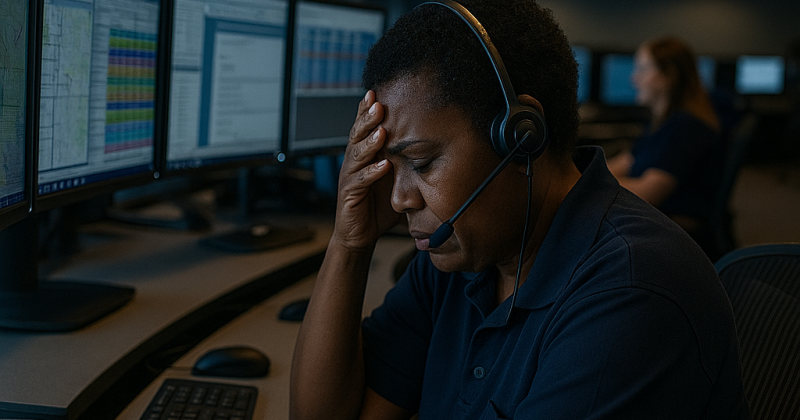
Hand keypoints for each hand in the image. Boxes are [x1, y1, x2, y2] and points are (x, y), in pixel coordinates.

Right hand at [333, 91, 401, 249]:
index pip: (364, 127)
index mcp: (364, 153)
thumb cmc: (378, 203)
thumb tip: (435, 145)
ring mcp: (350, 176)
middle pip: (358, 134)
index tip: (377, 92)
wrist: (359, 233)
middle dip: (368, 119)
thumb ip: (407, 160)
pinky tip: (382, 165)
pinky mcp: (349, 194)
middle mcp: (354, 161)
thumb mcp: (396, 177)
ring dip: (370, 142)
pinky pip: (360, 181)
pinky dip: (371, 173)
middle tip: (378, 104)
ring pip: (357, 154)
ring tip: (381, 131)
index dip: (368, 110)